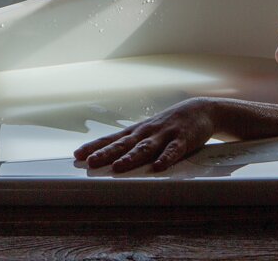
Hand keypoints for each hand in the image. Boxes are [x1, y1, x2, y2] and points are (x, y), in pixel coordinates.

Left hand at [73, 98, 217, 172]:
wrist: (200, 109)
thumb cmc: (169, 124)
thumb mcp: (148, 131)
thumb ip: (132, 143)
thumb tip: (110, 155)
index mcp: (137, 131)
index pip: (112, 139)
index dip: (95, 147)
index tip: (78, 155)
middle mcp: (147, 132)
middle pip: (124, 144)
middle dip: (106, 153)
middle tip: (91, 162)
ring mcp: (164, 135)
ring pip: (145, 148)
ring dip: (131, 157)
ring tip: (118, 167)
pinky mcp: (183, 140)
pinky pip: (173, 150)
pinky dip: (166, 158)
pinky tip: (159, 166)